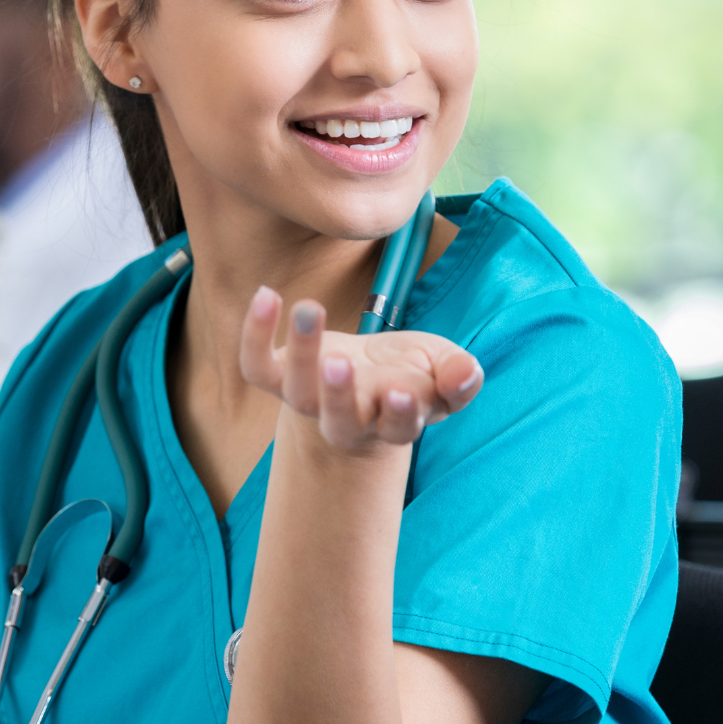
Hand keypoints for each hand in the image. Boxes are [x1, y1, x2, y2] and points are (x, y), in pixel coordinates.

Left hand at [237, 287, 483, 453]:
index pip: (396, 429)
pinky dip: (254, 334)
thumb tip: (467, 374)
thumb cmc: (411, 372)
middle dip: (338, 395)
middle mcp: (347, 420)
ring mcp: (308, 400)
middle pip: (338, 421)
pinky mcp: (279, 376)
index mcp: (394, 421)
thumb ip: (458, 376)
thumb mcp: (443, 369)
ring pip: (298, 392)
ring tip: (310, 309)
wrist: (364, 377)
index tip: (401, 390)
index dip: (398, 414)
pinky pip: (256, 366)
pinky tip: (266, 295)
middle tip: (340, 362)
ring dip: (301, 352)